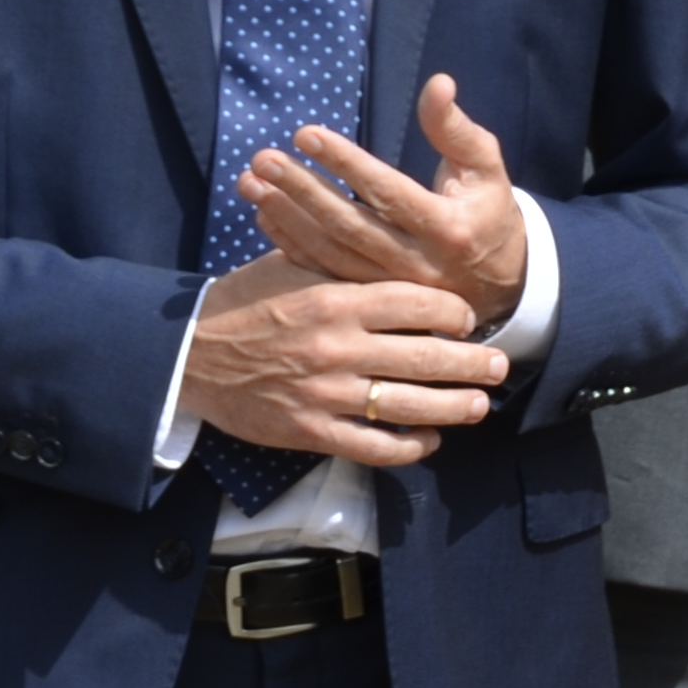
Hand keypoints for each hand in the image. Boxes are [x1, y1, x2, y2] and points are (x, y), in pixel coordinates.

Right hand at [181, 251, 508, 463]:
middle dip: (472, 364)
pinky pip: (371, 446)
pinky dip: (407, 447)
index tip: (469, 319)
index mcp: (338, 300)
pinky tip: (429, 440)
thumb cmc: (247, 301)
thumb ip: (347, 260)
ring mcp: (324, 393)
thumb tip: (398, 239)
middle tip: (500, 367)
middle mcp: (337, 347)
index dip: (455, 313)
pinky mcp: (309, 430)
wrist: (187, 353)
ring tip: (479, 405)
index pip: (419, 304)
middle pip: (425, 358)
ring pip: (407, 406)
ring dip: (452, 408)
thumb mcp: (295, 265)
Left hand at [251, 75, 529, 328]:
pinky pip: (325, 272)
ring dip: (286, 217)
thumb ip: (455, 128)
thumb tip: (438, 83)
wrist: (499, 282)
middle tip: (264, 159)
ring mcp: (391, 286)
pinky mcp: (373, 296)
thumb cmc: (487, 210)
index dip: (346, 163)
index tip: (306, 134)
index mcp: (448, 228)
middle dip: (302, 190)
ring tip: (251, 183)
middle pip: (350, 225)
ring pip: (331, 252)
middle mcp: (417, 263)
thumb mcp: (485, 166)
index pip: (389, 192)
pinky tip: (264, 216)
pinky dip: (291, 245)